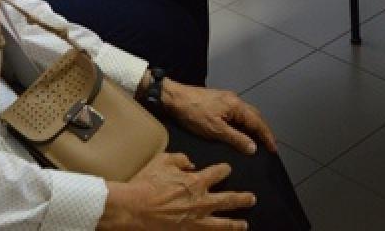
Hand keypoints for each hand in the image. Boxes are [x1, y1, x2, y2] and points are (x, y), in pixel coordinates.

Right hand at [98, 152, 254, 229]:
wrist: (133, 208)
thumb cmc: (146, 183)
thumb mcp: (163, 161)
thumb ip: (180, 159)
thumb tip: (190, 163)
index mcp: (197, 181)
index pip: (219, 172)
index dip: (224, 169)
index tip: (227, 169)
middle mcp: (201, 202)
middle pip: (229, 200)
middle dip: (242, 199)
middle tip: (251, 198)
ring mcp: (195, 221)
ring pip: (222, 224)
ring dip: (235, 224)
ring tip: (244, 225)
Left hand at [161, 81, 275, 154]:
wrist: (174, 98)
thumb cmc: (193, 113)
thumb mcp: (215, 130)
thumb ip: (236, 139)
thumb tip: (253, 148)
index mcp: (237, 106)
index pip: (258, 123)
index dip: (267, 136)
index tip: (274, 148)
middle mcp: (235, 100)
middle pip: (255, 116)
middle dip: (263, 130)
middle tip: (269, 145)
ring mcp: (227, 99)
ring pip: (246, 113)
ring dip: (254, 126)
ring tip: (257, 139)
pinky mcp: (219, 101)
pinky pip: (238, 112)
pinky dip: (244, 122)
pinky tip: (240, 129)